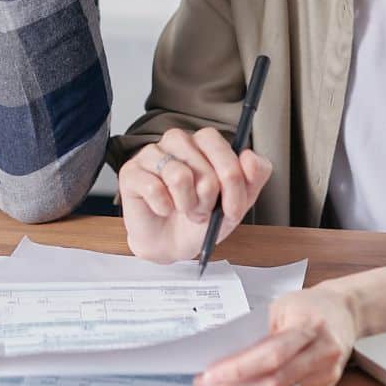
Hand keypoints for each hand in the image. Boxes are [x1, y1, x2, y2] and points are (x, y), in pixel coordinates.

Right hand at [119, 128, 272, 263]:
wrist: (171, 244)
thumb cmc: (200, 219)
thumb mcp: (237, 203)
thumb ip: (254, 177)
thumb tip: (249, 157)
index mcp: (205, 143)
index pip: (223, 149)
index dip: (232, 183)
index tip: (231, 209)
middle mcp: (179, 141)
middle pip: (203, 165)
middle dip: (208, 199)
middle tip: (202, 212)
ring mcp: (152, 153)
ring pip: (179, 176)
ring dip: (186, 204)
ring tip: (183, 210)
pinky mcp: (131, 171)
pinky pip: (154, 188)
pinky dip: (163, 207)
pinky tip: (163, 209)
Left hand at [195, 286, 357, 385]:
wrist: (344, 311)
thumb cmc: (308, 305)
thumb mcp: (280, 306)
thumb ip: (258, 331)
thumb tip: (224, 354)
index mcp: (310, 327)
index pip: (271, 354)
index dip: (239, 368)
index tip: (210, 373)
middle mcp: (323, 353)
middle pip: (275, 380)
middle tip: (206, 383)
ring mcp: (327, 374)